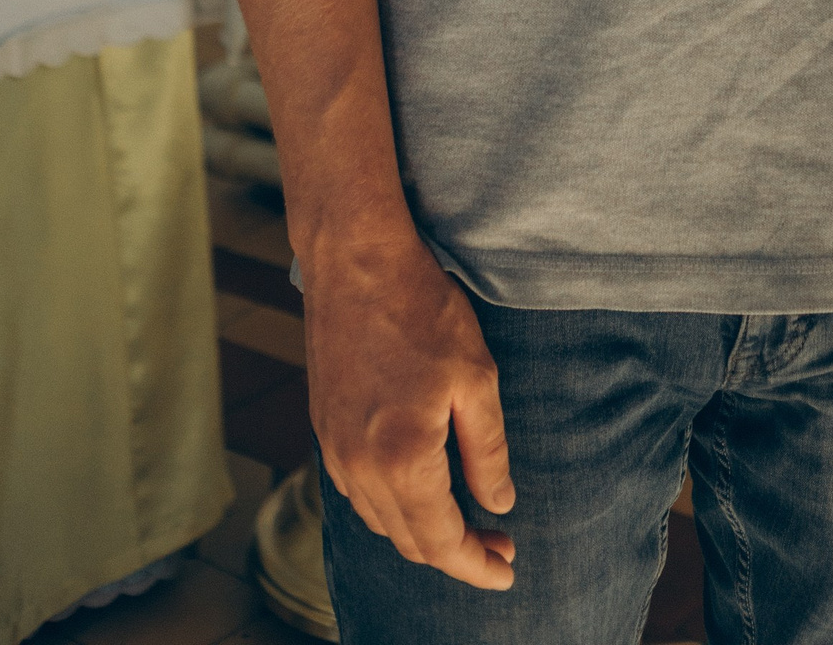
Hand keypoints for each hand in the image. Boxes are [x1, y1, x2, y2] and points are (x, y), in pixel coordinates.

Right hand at [301, 221, 516, 587]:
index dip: (477, 564)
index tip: (507, 570)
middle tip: (499, 545)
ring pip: (380, 522)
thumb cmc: (421, 310)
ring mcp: (334, 452)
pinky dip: (393, 507)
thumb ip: (487, 450)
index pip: (441, 541)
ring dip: (422, 533)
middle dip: (456, 554)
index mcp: (402, 460)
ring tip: (468, 521)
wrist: (355, 262)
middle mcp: (360, 468)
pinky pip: (359, 494)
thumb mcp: (476, 377)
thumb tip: (499, 505)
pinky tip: (420, 491)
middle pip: (408, 542)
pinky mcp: (324, 431)